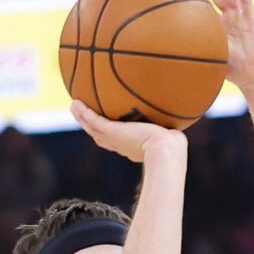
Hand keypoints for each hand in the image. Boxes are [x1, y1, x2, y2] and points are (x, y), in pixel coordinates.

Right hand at [70, 100, 185, 162]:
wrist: (165, 150)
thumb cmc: (173, 144)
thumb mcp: (170, 131)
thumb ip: (170, 124)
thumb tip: (179, 117)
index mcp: (133, 146)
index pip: (118, 139)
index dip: (109, 132)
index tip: (105, 125)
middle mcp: (122, 145)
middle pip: (101, 134)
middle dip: (91, 125)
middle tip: (82, 113)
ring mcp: (115, 140)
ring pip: (93, 128)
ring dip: (82, 118)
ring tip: (74, 106)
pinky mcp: (111, 133)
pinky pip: (93, 121)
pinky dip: (84, 114)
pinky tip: (76, 103)